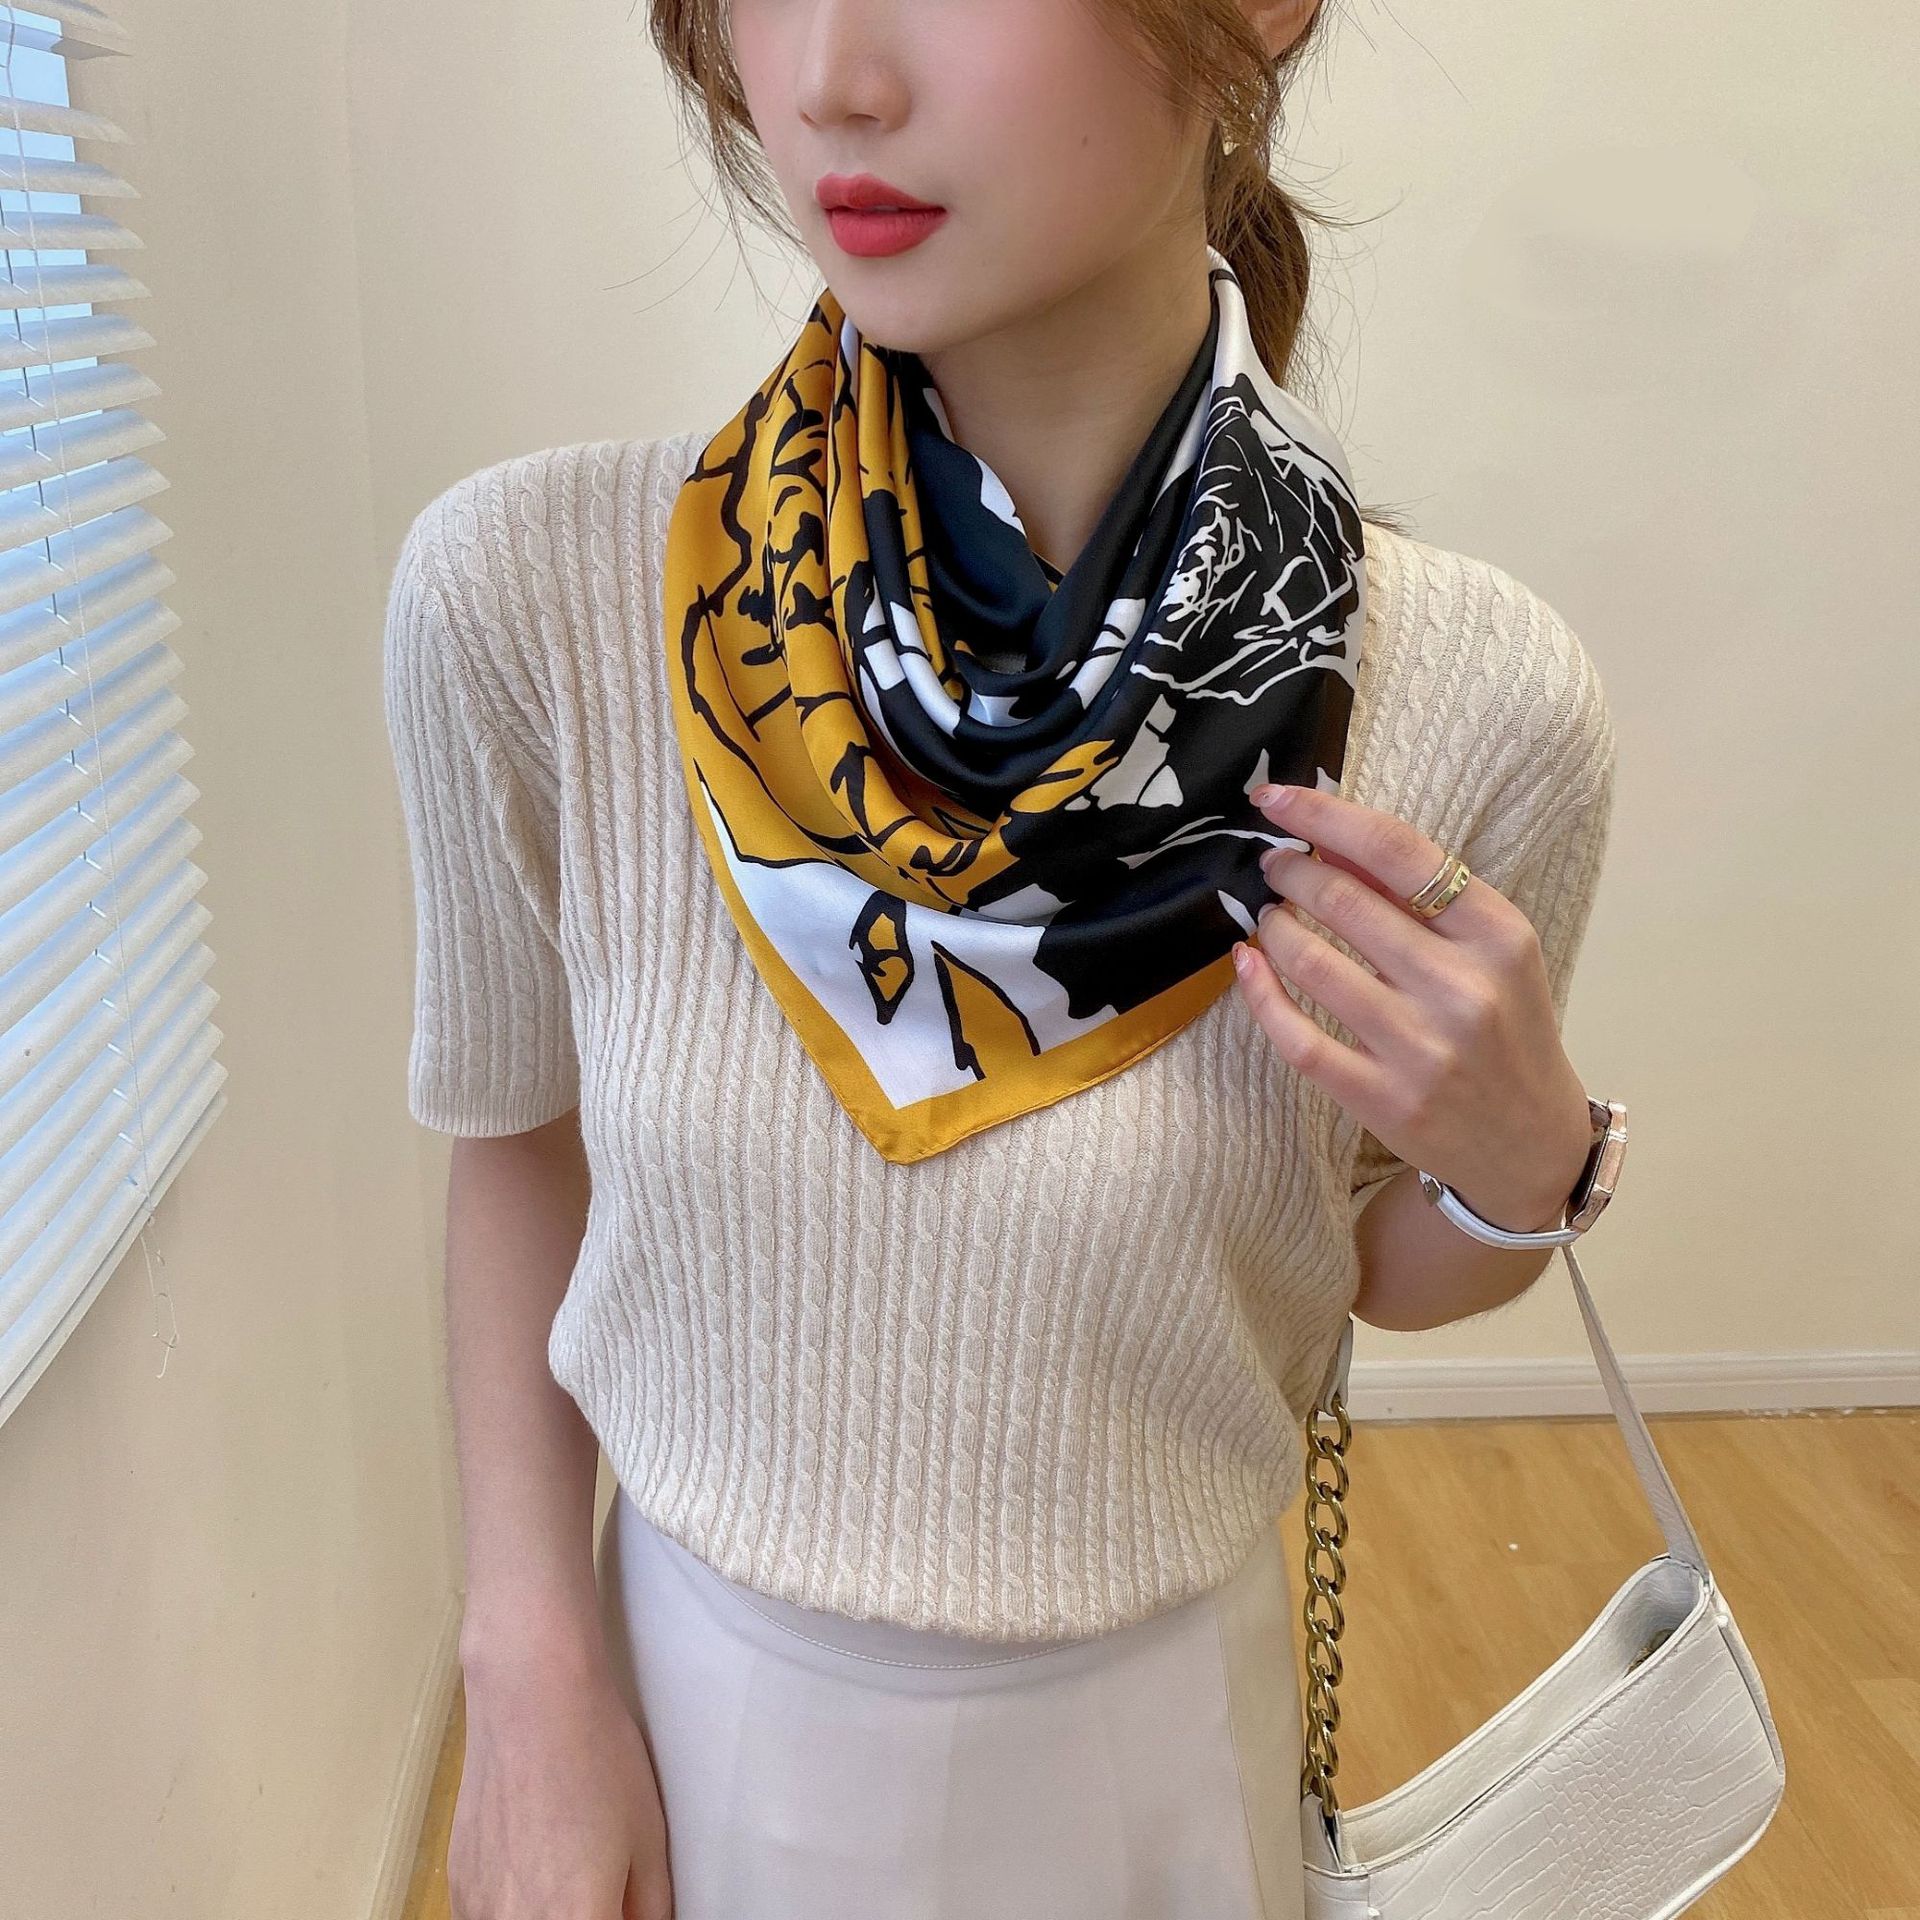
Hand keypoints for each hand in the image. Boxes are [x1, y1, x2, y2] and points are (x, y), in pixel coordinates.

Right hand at [450, 1641, 673, 1919]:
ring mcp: (480, 1910)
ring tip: (570, 1878)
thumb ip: (648, 1908)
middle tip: (605, 1889)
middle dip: (589, 1917)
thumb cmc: (596, 1758)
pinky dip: (517, 1910)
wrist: (531, 1699)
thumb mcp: (648, 1841)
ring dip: (548, 1915)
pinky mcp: (459, 1887)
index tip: (622, 1908)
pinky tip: (536, 1871)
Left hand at [1231, 783, 1593, 1232]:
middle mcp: (1462, 988)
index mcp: (1499, 934)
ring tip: (1268, 916)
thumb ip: (1418, 894)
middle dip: (1289, 871)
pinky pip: (1296, 1035)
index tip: (1272, 798)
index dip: (1323, 814)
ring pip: (1311, 962)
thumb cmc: (1504, 1027)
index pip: (1397, 850)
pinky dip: (1259, 993)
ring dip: (1273, 926)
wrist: (1529, 1142)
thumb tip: (1325, 835)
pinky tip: (1247, 966)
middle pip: (1344, 900)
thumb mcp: (1489, 949)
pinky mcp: (1381, 1099)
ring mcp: (1420, 1048)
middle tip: (1272, 865)